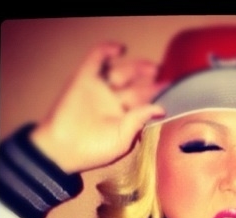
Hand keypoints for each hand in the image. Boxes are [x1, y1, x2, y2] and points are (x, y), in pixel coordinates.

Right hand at [30, 42, 166, 173]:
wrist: (63, 149)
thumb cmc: (93, 150)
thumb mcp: (123, 138)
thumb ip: (140, 120)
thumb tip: (161, 109)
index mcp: (125, 119)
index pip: (144, 102)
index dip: (157, 95)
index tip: (171, 90)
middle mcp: (113, 103)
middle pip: (135, 85)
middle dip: (149, 80)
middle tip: (163, 75)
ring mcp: (99, 90)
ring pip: (120, 72)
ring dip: (136, 67)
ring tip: (151, 68)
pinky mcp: (84, 79)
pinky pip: (96, 60)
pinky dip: (106, 51)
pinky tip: (120, 49)